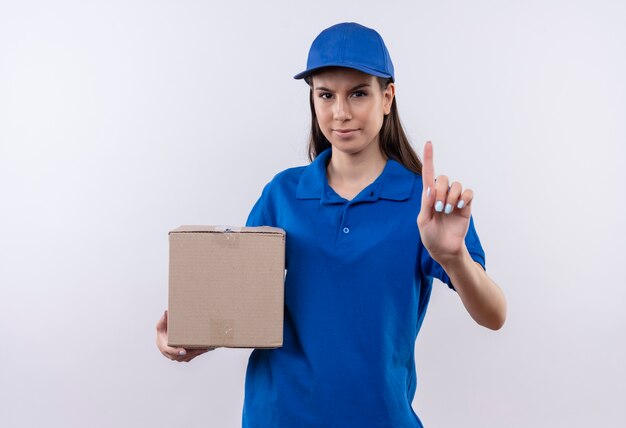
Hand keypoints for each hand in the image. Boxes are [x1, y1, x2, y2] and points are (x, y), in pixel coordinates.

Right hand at [156, 310, 213, 361]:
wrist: (163, 341)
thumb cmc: (162, 333)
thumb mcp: (160, 326)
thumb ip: (163, 320)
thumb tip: (166, 312)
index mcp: (164, 347)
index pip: (170, 351)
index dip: (176, 352)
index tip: (184, 351)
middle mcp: (171, 355)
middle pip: (183, 356)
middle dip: (193, 352)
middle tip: (203, 348)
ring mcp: (178, 357)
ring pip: (189, 356)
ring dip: (199, 352)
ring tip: (208, 347)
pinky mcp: (184, 357)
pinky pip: (192, 355)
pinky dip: (200, 352)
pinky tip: (208, 348)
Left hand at [417, 141, 473, 264]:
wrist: (444, 249)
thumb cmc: (430, 236)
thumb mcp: (423, 221)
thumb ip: (426, 203)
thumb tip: (430, 188)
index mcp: (428, 196)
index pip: (428, 173)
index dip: (429, 158)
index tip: (429, 143)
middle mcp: (442, 194)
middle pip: (443, 178)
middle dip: (440, 192)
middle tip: (439, 208)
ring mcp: (454, 199)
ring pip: (456, 185)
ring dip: (451, 196)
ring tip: (447, 210)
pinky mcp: (466, 206)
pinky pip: (469, 193)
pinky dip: (464, 197)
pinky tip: (459, 206)